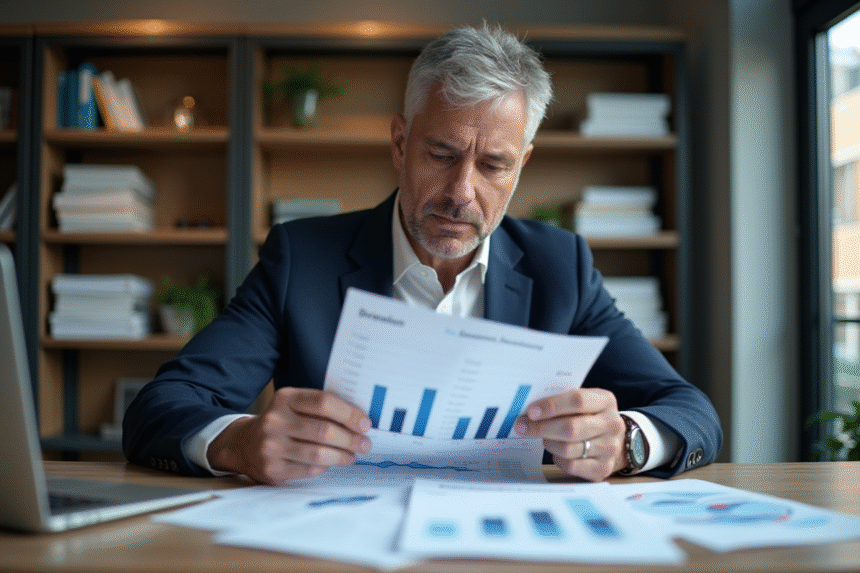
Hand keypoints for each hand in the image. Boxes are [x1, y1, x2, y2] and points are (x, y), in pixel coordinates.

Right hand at [207, 388, 372, 484]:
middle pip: (324, 431)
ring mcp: (272, 446)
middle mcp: (275, 420)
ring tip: (352, 455)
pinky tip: (332, 462)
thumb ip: (321, 407)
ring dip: (342, 456)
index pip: (324, 402)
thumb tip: (359, 419)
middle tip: (365, 443)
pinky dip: (325, 467)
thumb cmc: (281, 421)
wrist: (243, 444)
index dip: (349, 414)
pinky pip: (309, 469)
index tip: (365, 423)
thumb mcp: (294, 404)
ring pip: (318, 454)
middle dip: (351, 439)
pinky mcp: (272, 469)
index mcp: (285, 398)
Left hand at [514, 388, 627, 480]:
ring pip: (567, 448)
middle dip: (541, 427)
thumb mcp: (585, 403)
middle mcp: (612, 425)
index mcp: (606, 401)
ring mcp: (609, 448)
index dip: (551, 406)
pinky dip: (557, 458)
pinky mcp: (602, 469)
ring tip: (544, 438)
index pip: (577, 400)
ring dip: (548, 443)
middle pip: (570, 427)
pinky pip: (570, 465)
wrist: (616, 442)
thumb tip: (531, 410)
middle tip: (523, 426)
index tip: (531, 411)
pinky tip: (557, 452)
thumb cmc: (590, 418)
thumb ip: (563, 402)